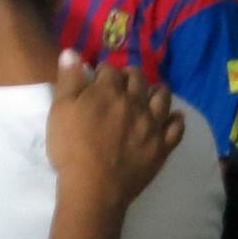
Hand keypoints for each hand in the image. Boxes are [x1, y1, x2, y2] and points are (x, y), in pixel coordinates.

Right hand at [47, 52, 184, 207]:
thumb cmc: (72, 148)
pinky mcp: (161, 147)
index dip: (104, 70)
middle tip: (125, 81)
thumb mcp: (60, 110)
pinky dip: (176, 120)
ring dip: (158, 91)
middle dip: (131, 76)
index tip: (99, 76)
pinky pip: (176, 129)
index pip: (110, 70)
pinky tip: (175, 117)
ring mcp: (152, 125)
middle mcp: (135, 102)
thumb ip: (69, 79)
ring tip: (154, 90)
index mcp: (109, 91)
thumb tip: (72, 51)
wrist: (94, 187)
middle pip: (138, 80)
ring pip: (162, 98)